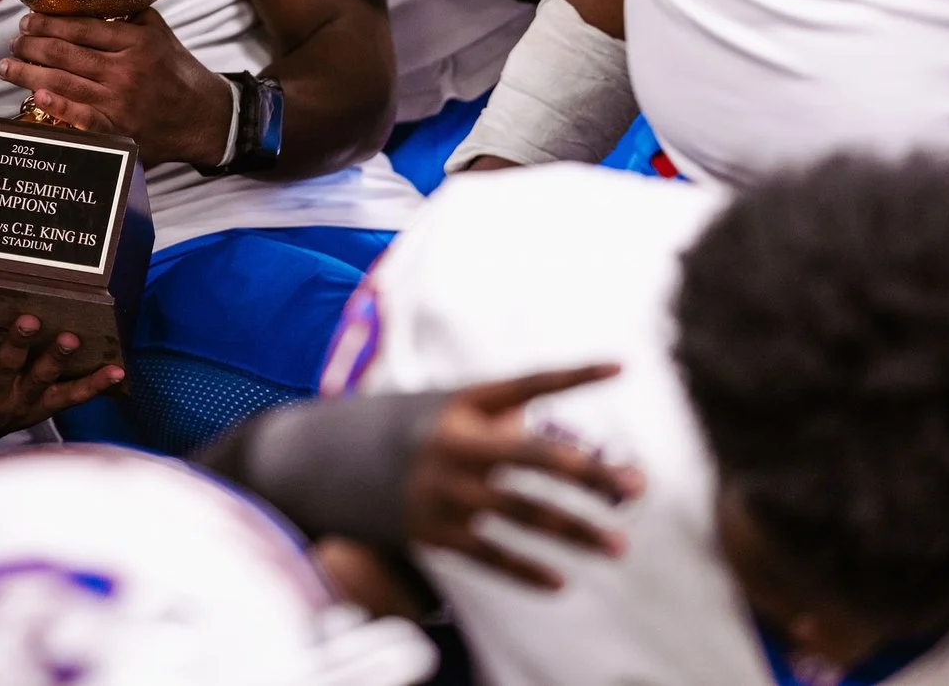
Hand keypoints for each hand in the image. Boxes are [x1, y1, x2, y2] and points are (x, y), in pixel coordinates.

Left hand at [0, 5, 232, 165]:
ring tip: (7, 67)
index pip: (81, 27)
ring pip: (64, 82)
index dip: (48, 23)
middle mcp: (126, 70)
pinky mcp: (118, 130)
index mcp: (135, 42)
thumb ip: (128, 14)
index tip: (27, 22)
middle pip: (65, 53)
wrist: (204, 117)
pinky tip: (36, 96)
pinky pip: (82, 118)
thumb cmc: (177, 71)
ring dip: (29, 73)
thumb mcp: (159, 32)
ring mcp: (120, 102)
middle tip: (13, 43)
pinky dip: (57, 106)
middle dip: (31, 46)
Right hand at [0, 298, 123, 452]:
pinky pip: (71, 398)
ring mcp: (19, 405)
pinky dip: (94, 386)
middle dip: (17, 346)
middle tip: (29, 320)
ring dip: (57, 360)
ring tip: (72, 337)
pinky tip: (116, 370)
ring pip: (41, 382)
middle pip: (5, 371)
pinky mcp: (41, 407)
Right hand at [407, 364, 641, 589]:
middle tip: (633, 486)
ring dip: (576, 531)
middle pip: (535, 456)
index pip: (528, 383)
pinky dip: (526, 570)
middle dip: (589, 472)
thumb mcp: (441, 411)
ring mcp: (442, 490)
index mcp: (459, 402)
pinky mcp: (430, 531)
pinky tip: (560, 581)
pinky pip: (490, 555)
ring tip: (618, 546)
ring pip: (524, 513)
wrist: (315, 462)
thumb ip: (499, 425)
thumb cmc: (396, 431)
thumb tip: (570, 461)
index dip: (575, 376)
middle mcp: (454, 442)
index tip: (621, 367)